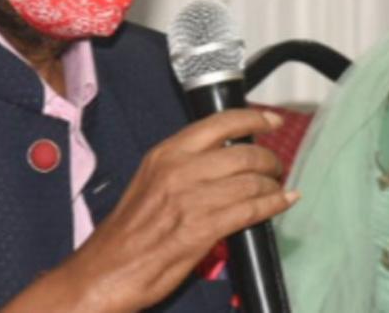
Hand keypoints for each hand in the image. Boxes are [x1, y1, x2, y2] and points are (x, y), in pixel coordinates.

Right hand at [0, 108, 297, 312]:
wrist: (106, 270)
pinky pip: (251, 209)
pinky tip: (283, 202)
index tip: (271, 119)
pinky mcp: (203, 228)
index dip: (252, 118)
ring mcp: (192, 198)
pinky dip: (273, 204)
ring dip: (272, 183)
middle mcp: (179, 169)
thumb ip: (185, 167)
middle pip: (243, 152)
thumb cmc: (128, 232)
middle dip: (268, 158)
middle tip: (275, 166)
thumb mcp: (152, 182)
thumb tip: (222, 161)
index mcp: (165, 154)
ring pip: (251, 180)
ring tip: (277, 187)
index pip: (219, 123)